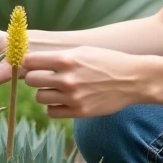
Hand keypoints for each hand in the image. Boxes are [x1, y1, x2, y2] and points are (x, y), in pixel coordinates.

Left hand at [23, 47, 148, 118]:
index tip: (34, 64)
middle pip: (32, 80)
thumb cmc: (107, 61)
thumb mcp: (83, 51)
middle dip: (37, 78)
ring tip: (59, 88)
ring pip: (40, 97)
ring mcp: (73, 97)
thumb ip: (59, 56)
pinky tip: (64, 100)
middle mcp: (67, 79)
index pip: (30, 62)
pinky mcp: (79, 112)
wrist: (133, 79)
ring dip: (46, 93)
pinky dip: (54, 106)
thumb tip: (32, 62)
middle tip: (47, 77)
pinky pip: (51, 112)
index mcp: (67, 59)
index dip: (29, 62)